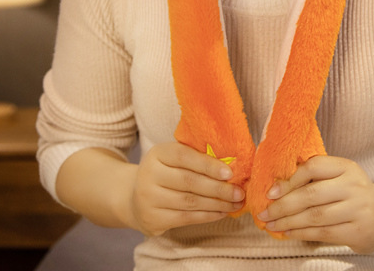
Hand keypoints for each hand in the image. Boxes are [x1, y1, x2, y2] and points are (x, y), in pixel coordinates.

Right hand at [129, 142, 243, 235]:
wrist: (134, 197)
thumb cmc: (165, 173)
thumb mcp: (173, 158)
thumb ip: (195, 157)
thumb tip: (230, 164)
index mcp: (158, 153)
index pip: (184, 156)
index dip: (208, 164)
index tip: (230, 172)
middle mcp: (149, 174)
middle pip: (189, 182)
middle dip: (218, 188)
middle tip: (239, 192)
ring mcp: (148, 199)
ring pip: (190, 202)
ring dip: (217, 204)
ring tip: (235, 203)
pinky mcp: (152, 219)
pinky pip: (185, 218)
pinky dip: (207, 216)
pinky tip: (222, 212)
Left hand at [258, 155, 373, 253]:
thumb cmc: (352, 194)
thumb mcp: (339, 177)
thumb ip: (314, 177)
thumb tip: (276, 185)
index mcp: (347, 166)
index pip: (314, 167)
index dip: (290, 180)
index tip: (271, 192)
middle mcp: (354, 185)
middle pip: (311, 195)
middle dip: (283, 206)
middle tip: (264, 213)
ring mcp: (358, 209)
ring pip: (315, 216)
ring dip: (288, 222)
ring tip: (271, 224)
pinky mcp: (358, 231)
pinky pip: (323, 233)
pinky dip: (301, 233)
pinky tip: (288, 232)